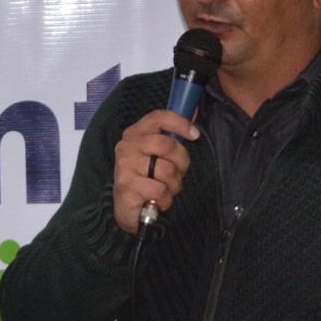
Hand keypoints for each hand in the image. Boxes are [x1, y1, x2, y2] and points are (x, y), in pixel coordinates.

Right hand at [112, 109, 200, 233]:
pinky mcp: (127, 185)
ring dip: (175, 184)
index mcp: (135, 134)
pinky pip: (160, 190)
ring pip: (167, 169)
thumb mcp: (155, 155)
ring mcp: (126, 165)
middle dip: (182, 162)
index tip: (195, 134)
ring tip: (168, 189)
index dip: (180, 123)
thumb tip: (194, 113)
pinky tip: (159, 201)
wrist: (125, 208)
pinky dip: (166, 199)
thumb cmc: (145, 178)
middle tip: (181, 173)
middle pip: (167, 145)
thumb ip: (170, 138)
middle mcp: (127, 146)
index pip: (158, 118)